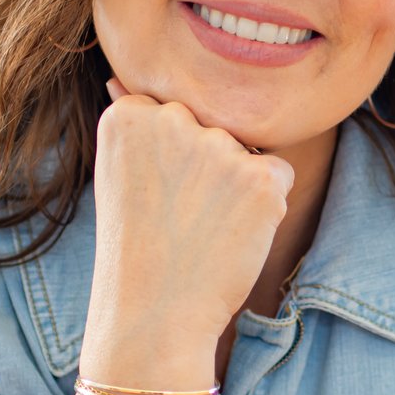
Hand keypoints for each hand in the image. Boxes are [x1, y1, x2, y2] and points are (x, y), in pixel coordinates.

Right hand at [85, 75, 294, 365]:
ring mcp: (218, 147)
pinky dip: (265, 207)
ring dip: (235, 189)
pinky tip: (229, 236)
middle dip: (205, 171)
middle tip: (175, 220)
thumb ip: (133, 123)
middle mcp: (172, 120)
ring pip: (245, 152)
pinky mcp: (260, 177)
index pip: (173, 115)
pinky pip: (277, 174)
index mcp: (130, 115)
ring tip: (198, 232)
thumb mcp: (117, 176)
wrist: (153, 316)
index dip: (170, 163)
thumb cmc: (136, 251)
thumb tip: (121, 77)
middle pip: (213, 130)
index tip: (151, 199)